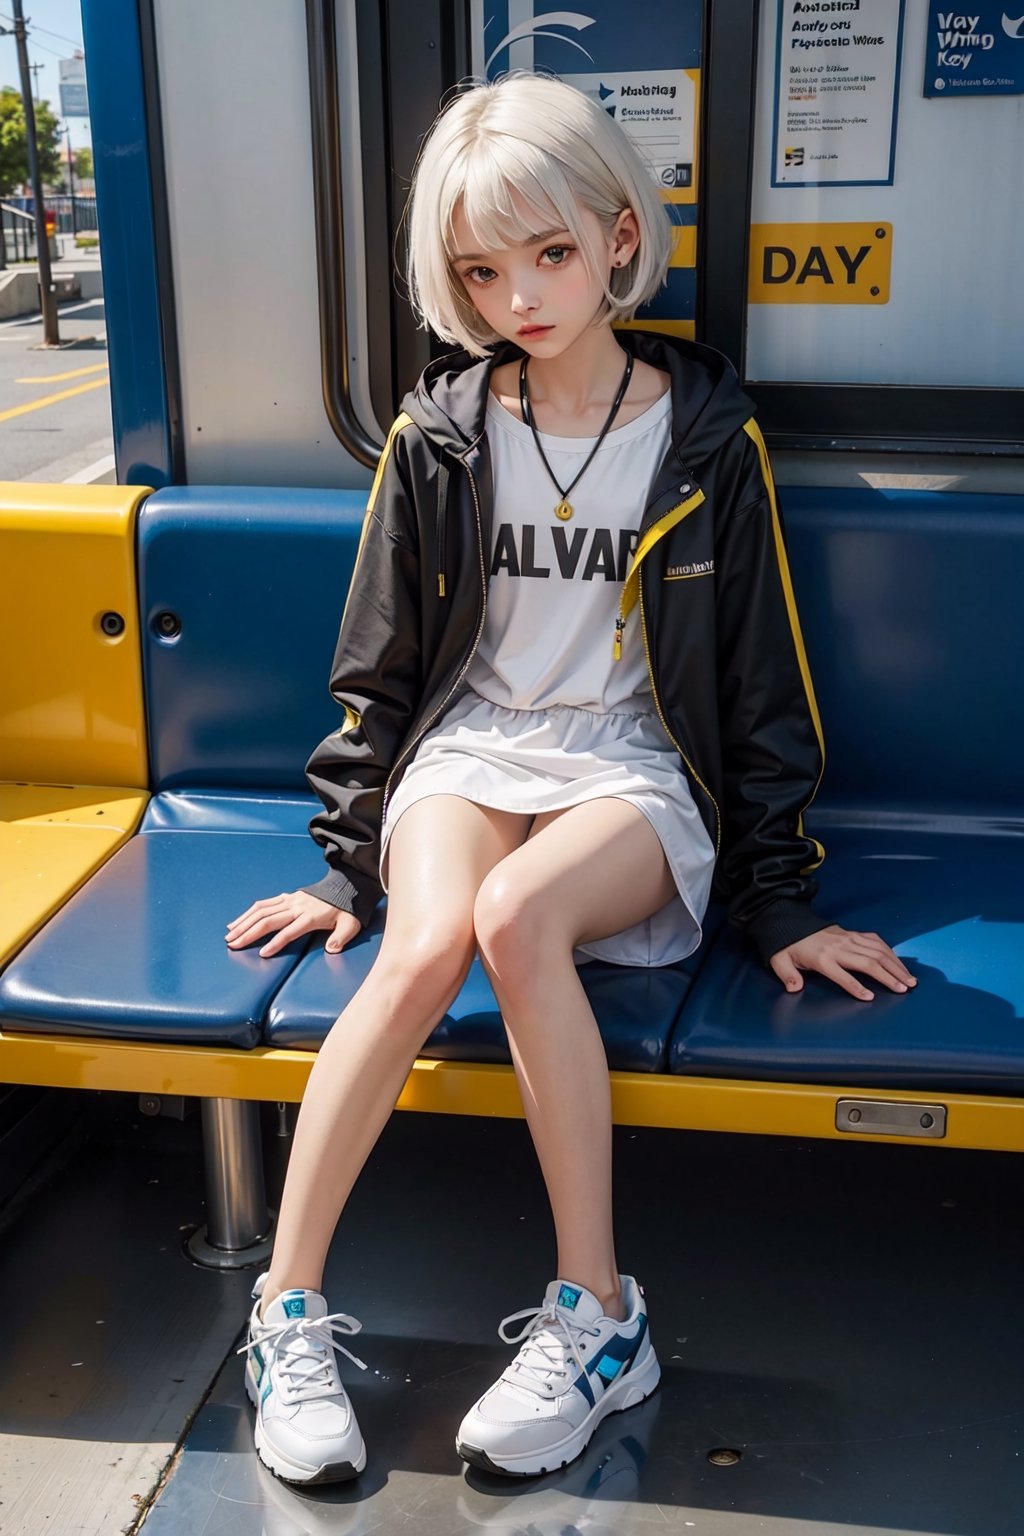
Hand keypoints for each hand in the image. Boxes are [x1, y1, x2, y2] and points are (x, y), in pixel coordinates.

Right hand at [225, 890, 361, 958]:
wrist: (346, 886)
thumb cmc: (348, 910)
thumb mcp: (351, 924)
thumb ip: (342, 937)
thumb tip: (332, 949)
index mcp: (311, 916)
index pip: (290, 931)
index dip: (276, 943)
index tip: (262, 954)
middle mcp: (297, 907)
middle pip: (269, 920)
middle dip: (249, 933)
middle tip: (233, 945)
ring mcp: (290, 900)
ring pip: (262, 910)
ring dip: (244, 923)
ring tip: (229, 935)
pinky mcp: (287, 896)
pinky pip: (264, 904)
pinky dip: (248, 913)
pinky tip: (237, 922)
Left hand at [770, 924, 915, 1001]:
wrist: (791, 922)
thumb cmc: (788, 947)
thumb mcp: (780, 961)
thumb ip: (787, 976)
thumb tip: (793, 988)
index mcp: (821, 958)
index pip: (842, 975)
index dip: (855, 987)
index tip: (870, 998)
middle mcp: (839, 948)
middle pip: (868, 963)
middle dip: (888, 976)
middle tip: (904, 989)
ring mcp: (848, 939)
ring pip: (877, 951)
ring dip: (895, 965)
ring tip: (910, 980)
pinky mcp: (854, 933)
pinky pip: (876, 941)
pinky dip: (891, 952)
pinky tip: (900, 963)